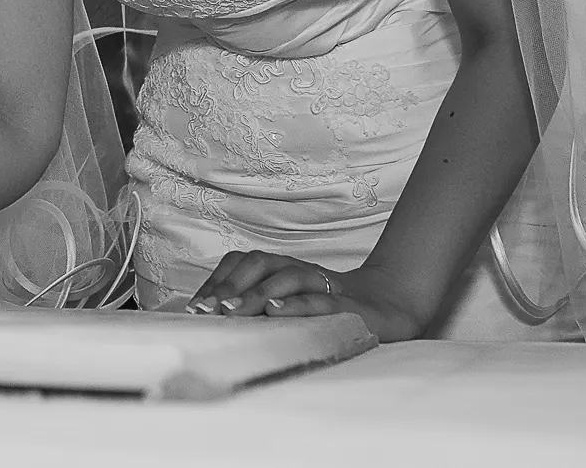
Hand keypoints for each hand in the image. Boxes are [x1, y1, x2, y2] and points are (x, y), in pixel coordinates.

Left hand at [185, 252, 425, 342]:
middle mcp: (299, 270)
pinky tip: (276, 312)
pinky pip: (319, 299)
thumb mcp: (291, 307)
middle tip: (207, 311)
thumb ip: (260, 309)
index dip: (216, 281)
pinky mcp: (346, 305)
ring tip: (232, 311)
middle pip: (259, 264)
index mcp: (282, 269)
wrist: (390, 307)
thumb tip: (214, 321)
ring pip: (286, 277)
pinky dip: (296, 304)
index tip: (195, 308)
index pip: (242, 264)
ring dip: (255, 294)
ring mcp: (324, 285)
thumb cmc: (331, 310)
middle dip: (229, 285)